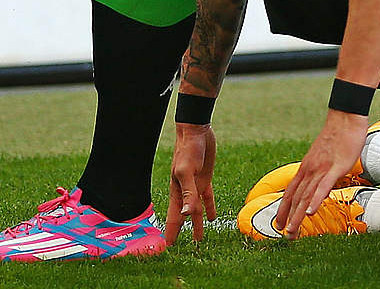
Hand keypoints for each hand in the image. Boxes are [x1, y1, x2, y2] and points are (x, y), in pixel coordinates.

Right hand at [166, 122, 216, 244]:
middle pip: (183, 216)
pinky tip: (212, 217)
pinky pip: (206, 197)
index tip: (168, 246)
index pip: (174, 217)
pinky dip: (209, 207)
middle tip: (180, 247)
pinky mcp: (205, 178)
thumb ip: (188, 193)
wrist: (196, 132)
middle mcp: (185, 191)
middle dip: (181, 231)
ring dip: (196, 223)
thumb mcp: (187, 172)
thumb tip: (187, 214)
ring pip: (195, 209)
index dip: (171, 231)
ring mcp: (195, 185)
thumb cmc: (188, 150)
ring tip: (198, 238)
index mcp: (177, 191)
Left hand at [274, 110, 367, 237]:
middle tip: (285, 236)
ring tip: (292, 232)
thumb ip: (321, 172)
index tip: (279, 224)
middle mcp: (309, 170)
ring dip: (297, 216)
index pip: (291, 193)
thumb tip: (322, 187)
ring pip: (306, 196)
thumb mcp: (325, 157)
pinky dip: (315, 201)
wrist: (345, 118)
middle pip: (296, 198)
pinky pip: (322, 187)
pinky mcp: (334, 168)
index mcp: (306, 168)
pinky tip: (309, 213)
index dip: (284, 210)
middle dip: (289, 218)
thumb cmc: (338, 137)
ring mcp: (320, 169)